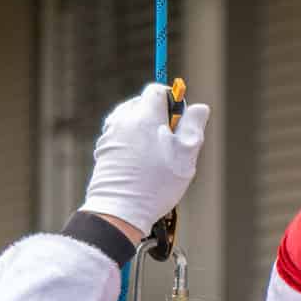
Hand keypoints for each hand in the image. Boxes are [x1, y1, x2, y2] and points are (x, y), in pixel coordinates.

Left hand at [79, 81, 206, 238]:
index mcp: (144, 116)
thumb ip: (193, 125)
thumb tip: (198, 107)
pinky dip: (130, 143)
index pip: (156, 90)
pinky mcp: (102, 151)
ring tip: (153, 154)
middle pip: (141, 104)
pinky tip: (138, 163)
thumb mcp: (186, 153)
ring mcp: (109, 135)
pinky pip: (120, 137)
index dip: (171, 99)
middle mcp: (123, 120)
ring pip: (129, 120)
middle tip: (169, 140)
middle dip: (156, 115)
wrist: (119, 210)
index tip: (179, 118)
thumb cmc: (156, 182)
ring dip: (142, 129)